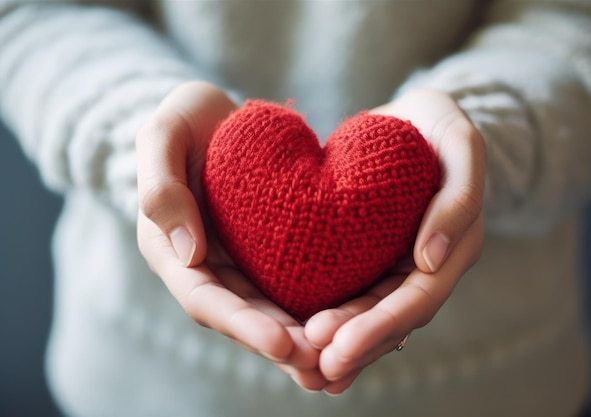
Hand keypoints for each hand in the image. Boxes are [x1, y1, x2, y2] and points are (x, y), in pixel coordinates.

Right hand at [136, 81, 326, 390]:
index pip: (204, 299)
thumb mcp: (163, 136)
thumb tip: (189, 254)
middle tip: (322, 364)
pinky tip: (351, 321)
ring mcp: (239, 262)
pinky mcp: (269, 252)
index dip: (242, 325)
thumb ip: (161, 188)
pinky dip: (317, 307)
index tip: (281, 344)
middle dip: (281, 344)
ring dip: (303, 339)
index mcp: (171, 249)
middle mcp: (207, 266)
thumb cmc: (184, 119)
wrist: (216, 115)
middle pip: (243, 317)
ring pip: (270, 310)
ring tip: (341, 358)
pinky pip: (292, 284)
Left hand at [304, 89, 485, 393]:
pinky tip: (304, 343)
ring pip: (372, 315)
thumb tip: (429, 259)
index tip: (339, 344)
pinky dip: (335, 321)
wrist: (415, 120)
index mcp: (455, 246)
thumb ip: (459, 198)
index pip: (419, 297)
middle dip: (356, 344)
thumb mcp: (461, 144)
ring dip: (342, 344)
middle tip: (317, 366)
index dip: (382, 325)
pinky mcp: (371, 257)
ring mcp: (398, 265)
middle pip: (393, 318)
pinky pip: (354, 293)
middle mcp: (427, 265)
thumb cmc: (440, 126)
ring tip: (305, 368)